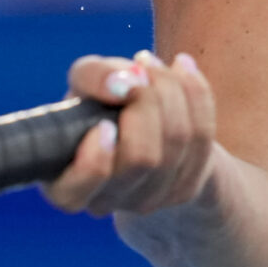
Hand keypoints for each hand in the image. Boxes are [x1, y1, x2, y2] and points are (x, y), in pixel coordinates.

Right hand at [42, 49, 217, 216]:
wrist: (143, 121)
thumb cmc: (102, 102)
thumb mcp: (84, 81)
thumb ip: (92, 76)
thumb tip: (123, 83)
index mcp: (65, 184)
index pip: (74, 191)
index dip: (94, 159)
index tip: (105, 123)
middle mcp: (105, 201)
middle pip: (142, 158)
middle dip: (146, 101)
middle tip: (138, 71)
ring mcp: (148, 201)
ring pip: (177, 141)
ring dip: (170, 89)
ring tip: (153, 65)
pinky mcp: (185, 189)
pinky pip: (202, 135)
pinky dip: (195, 92)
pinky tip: (182, 67)